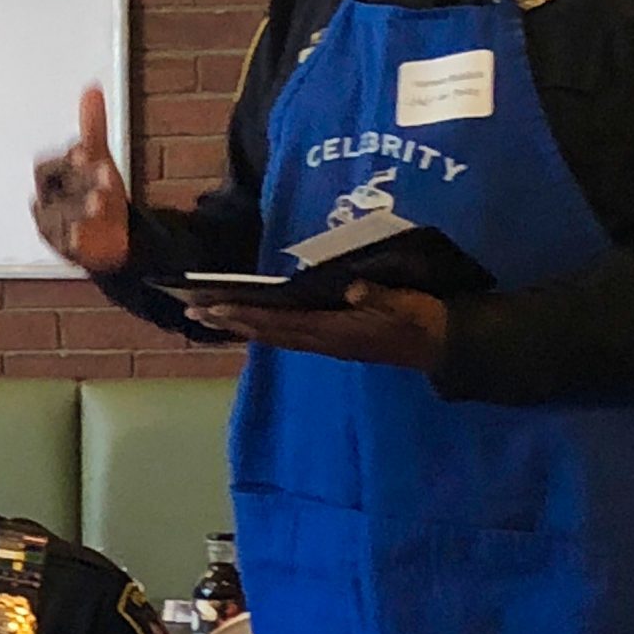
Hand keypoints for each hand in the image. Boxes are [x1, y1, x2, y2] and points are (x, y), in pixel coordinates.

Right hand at [30, 85, 131, 272]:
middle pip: (54, 191)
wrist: (113, 235)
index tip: (88, 152)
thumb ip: (92, 128)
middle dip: (78, 181)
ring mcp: (55, 227)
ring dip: (77, 208)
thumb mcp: (98, 158)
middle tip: (105, 174)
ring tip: (100, 201)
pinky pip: (63, 244)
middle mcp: (48, 202)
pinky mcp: (66, 250)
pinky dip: (73, 239)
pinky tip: (84, 233)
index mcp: (51, 179)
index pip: (49, 166)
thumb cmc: (97, 192)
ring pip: (57, 217)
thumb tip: (91, 89)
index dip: (68, 160)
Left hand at [189, 282, 449, 371]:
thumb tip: (349, 289)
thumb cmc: (421, 319)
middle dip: (229, 322)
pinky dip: (262, 328)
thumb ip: (376, 296)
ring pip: (272, 335)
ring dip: (240, 326)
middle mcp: (322, 341)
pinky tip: (250, 322)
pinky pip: (288, 335)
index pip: (279, 323)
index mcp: (333, 332)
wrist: (441, 344)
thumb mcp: (402, 304)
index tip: (214, 308)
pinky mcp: (333, 341)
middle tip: (192, 311)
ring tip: (209, 315)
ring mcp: (326, 343)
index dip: (246, 316)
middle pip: (265, 333)